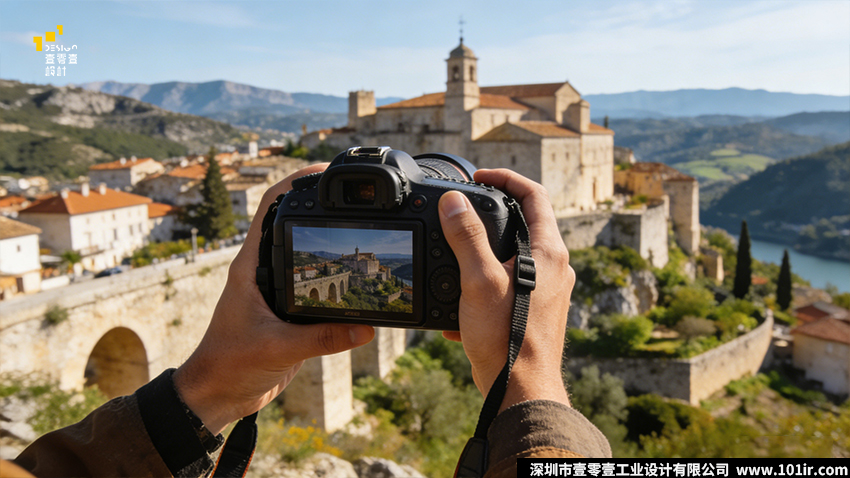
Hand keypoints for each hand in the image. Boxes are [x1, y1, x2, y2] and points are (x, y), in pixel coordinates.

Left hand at [174, 164, 374, 433]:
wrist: (219, 394)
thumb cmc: (229, 364)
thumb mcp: (277, 348)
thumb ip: (321, 338)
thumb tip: (365, 328)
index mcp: (251, 266)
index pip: (271, 207)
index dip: (296, 182)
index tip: (325, 172)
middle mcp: (263, 270)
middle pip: (294, 224)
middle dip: (323, 208)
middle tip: (357, 201)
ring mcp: (277, 290)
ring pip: (308, 256)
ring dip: (332, 246)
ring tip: (365, 237)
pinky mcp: (289, 312)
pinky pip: (318, 288)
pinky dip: (339, 284)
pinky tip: (359, 287)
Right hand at [438, 169, 573, 410]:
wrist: (519, 391)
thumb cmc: (507, 340)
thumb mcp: (479, 281)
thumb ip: (466, 237)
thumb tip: (454, 202)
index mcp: (549, 253)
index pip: (534, 195)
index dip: (506, 178)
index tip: (479, 177)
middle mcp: (555, 268)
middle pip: (525, 223)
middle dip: (490, 215)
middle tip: (463, 211)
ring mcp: (548, 290)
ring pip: (514, 256)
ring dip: (483, 253)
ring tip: (454, 258)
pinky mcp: (535, 310)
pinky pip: (508, 284)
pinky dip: (484, 284)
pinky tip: (460, 303)